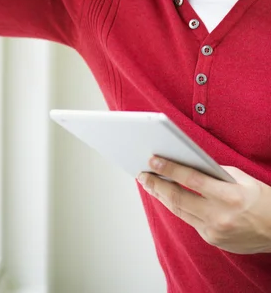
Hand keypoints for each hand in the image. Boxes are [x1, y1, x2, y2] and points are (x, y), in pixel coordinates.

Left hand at [138, 157, 270, 253]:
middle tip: (142, 174)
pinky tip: (167, 196)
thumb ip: (215, 171)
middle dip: (156, 184)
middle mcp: (220, 216)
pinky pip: (190, 220)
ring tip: (149, 182)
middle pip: (178, 198)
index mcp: (230, 196)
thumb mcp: (242, 178)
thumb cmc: (262, 200)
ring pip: (179, 211)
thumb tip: (188, 163)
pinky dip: (177, 207)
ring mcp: (215, 231)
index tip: (152, 160)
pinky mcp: (212, 240)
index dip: (169, 169)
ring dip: (161, 196)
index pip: (191, 180)